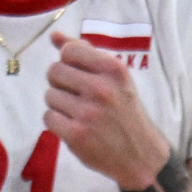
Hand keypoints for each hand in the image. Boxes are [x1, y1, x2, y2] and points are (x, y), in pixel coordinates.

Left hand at [42, 32, 169, 188]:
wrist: (142, 155)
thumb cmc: (126, 112)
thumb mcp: (115, 79)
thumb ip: (85, 55)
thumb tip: (54, 36)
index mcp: (114, 69)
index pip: (69, 51)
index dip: (69, 63)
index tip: (80, 76)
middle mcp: (101, 88)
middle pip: (54, 71)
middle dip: (61, 83)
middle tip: (78, 96)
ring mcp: (88, 112)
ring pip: (49, 95)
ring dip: (59, 105)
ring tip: (79, 113)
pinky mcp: (76, 133)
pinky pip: (48, 117)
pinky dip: (57, 122)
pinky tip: (74, 127)